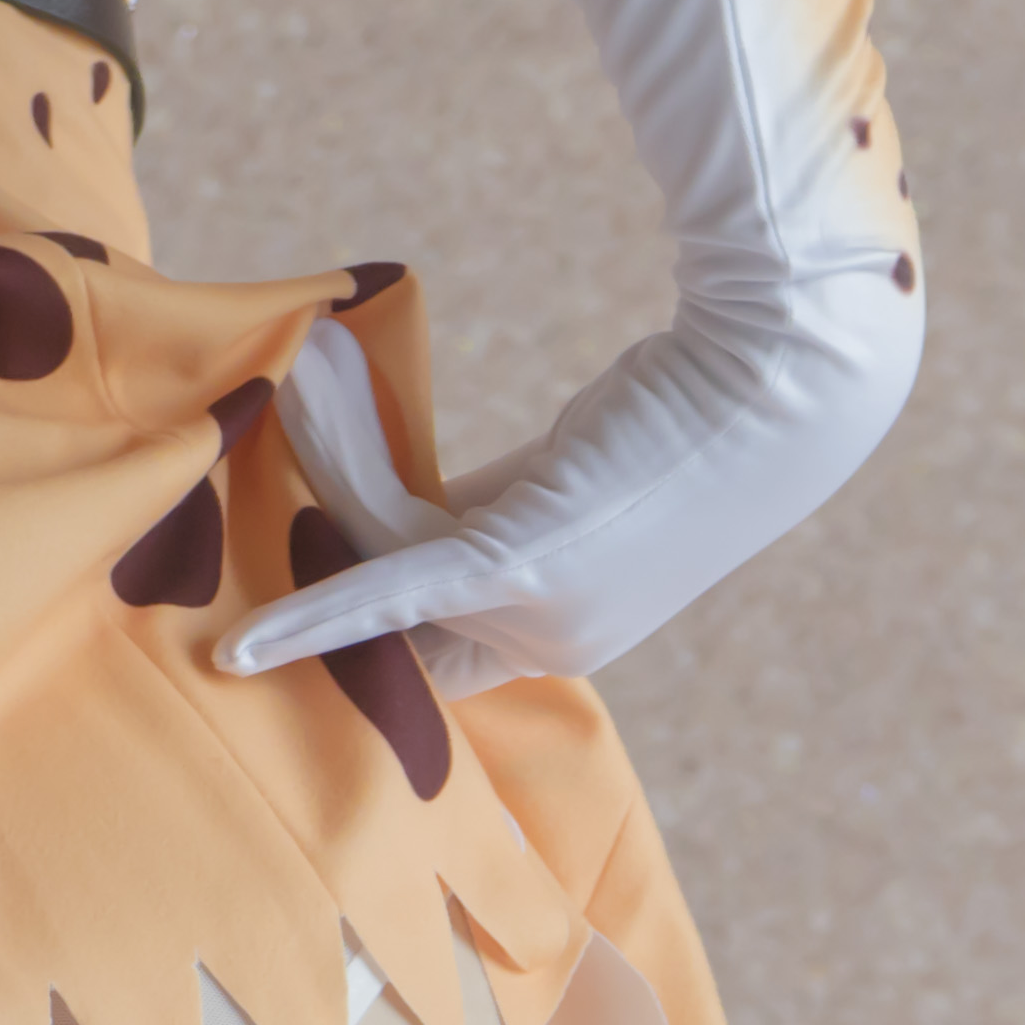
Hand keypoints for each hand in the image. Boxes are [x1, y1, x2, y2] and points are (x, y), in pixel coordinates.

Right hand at [214, 271, 915, 703]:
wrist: (784, 377)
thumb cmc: (696, 405)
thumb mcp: (575, 468)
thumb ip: (487, 503)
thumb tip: (390, 508)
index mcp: (572, 633)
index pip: (435, 634)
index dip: (357, 600)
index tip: (297, 541)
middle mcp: (554, 643)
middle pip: (397, 605)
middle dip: (325, 536)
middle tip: (269, 444)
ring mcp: (542, 616)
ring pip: (388, 554)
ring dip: (332, 465)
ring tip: (301, 372)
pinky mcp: (525, 566)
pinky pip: (393, 583)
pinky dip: (314, 615)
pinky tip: (240, 651)